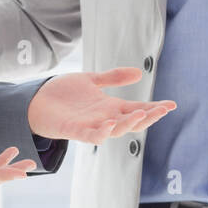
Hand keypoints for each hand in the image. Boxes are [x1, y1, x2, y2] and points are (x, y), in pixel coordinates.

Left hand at [28, 67, 176, 143]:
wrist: (37, 100)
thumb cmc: (63, 93)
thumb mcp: (92, 80)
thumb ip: (114, 78)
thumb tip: (139, 73)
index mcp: (110, 107)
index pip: (137, 109)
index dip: (154, 108)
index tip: (171, 104)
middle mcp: (104, 118)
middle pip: (131, 121)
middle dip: (148, 117)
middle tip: (162, 110)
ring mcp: (90, 125)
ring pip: (115, 130)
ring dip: (128, 124)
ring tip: (141, 113)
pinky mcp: (74, 130)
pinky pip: (91, 135)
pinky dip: (101, 132)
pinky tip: (110, 124)